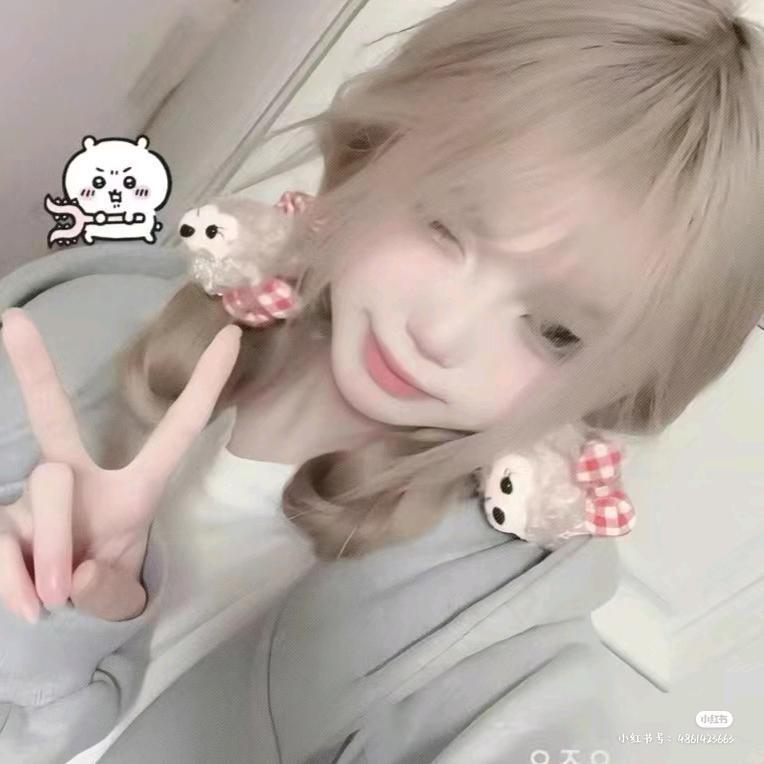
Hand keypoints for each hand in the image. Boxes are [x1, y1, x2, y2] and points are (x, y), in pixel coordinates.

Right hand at [0, 308, 240, 621]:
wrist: (58, 618)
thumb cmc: (103, 585)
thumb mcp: (120, 595)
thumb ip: (110, 591)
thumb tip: (77, 578)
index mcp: (134, 487)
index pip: (178, 429)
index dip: (207, 383)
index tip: (231, 335)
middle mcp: (76, 476)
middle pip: (54, 418)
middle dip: (35, 369)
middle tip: (13, 320)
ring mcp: (30, 494)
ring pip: (45, 493)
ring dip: (53, 550)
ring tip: (57, 598)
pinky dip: (12, 580)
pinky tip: (30, 608)